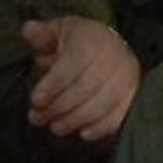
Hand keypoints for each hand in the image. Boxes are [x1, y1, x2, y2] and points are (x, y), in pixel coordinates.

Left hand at [22, 17, 139, 142]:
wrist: (106, 49)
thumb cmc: (75, 43)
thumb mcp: (56, 33)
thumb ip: (42, 35)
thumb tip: (29, 30)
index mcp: (93, 37)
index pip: (74, 62)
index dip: (54, 83)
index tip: (36, 100)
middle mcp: (114, 55)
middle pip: (87, 86)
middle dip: (59, 106)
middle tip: (37, 118)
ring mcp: (127, 76)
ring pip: (102, 103)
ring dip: (75, 120)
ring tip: (54, 127)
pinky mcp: (133, 95)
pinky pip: (119, 115)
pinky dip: (100, 128)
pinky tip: (82, 133)